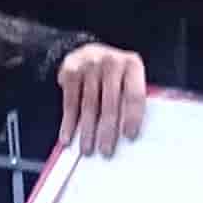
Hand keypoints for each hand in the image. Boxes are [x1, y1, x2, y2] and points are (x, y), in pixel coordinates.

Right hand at [53, 41, 150, 155]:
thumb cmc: (114, 74)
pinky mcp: (71, 71)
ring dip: (87, 131)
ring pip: (89, 105)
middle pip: (110, 103)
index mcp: (132, 65)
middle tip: (106, 151)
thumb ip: (132, 99)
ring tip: (87, 149)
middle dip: (107, 131)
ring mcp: (89, 65)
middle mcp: (111, 63)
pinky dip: (68, 123)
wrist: (88, 51)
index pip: (134, 95)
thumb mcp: (128, 79)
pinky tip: (68, 137)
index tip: (129, 136)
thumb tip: (132, 134)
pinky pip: (70, 102)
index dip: (132, 117)